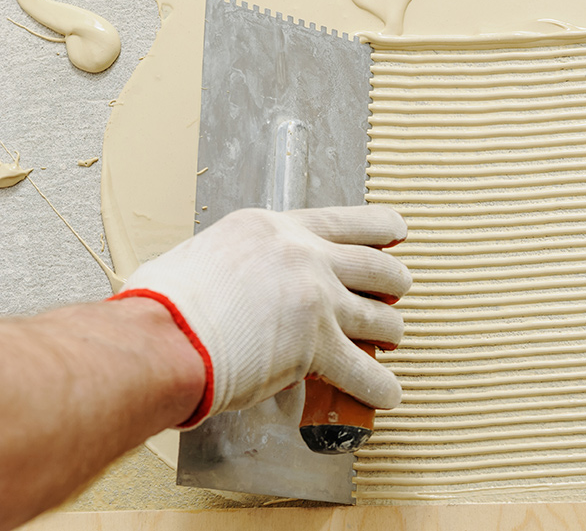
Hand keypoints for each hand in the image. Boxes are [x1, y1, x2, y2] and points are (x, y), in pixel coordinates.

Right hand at [112, 205, 410, 427]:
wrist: (158, 338)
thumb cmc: (162, 304)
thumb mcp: (208, 254)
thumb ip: (240, 262)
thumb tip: (236, 284)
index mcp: (276, 230)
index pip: (347, 221)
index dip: (383, 229)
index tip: (399, 232)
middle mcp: (305, 257)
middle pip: (378, 267)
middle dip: (393, 285)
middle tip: (393, 297)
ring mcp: (317, 300)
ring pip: (381, 317)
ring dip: (390, 334)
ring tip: (388, 343)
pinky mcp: (318, 346)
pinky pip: (367, 372)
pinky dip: (381, 387)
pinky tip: (386, 393)